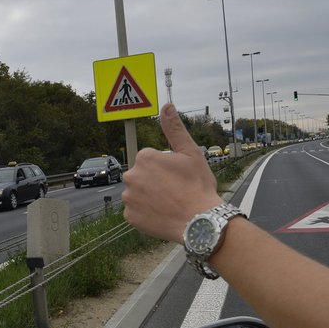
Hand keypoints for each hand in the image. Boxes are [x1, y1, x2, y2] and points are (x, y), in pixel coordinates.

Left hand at [122, 103, 223, 241]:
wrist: (200, 221)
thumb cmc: (198, 186)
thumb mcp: (190, 152)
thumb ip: (174, 129)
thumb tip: (166, 106)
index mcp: (144, 158)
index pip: (151, 159)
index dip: (166, 168)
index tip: (178, 177)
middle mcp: (131, 176)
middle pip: (142, 175)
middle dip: (155, 181)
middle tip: (175, 191)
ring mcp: (129, 198)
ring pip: (138, 193)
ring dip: (149, 196)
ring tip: (169, 203)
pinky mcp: (130, 216)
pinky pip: (136, 211)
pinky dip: (146, 212)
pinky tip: (162, 213)